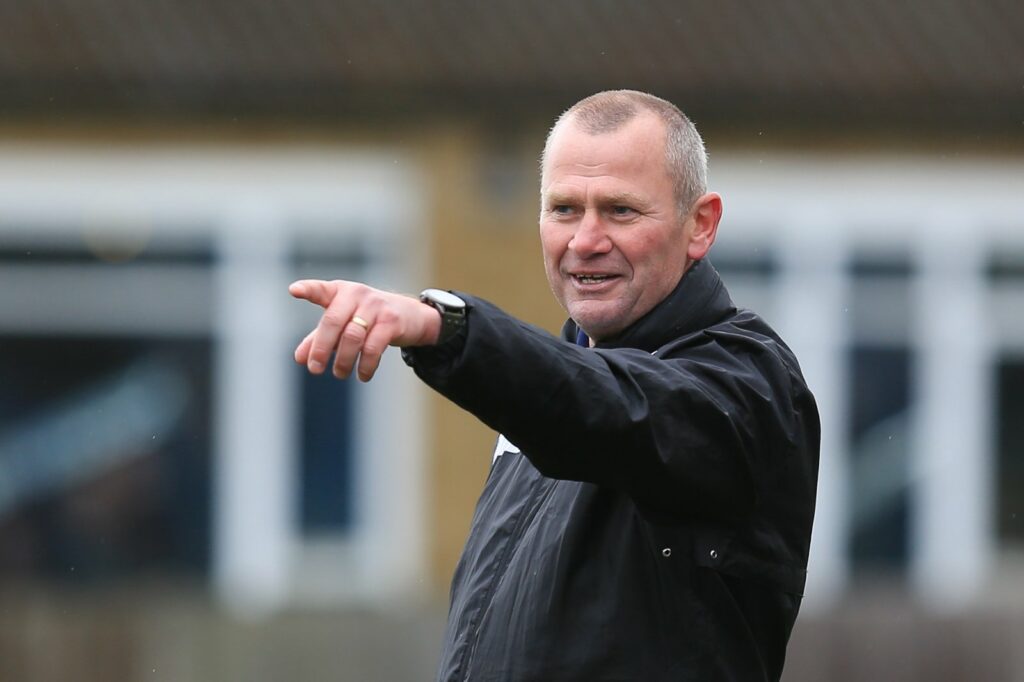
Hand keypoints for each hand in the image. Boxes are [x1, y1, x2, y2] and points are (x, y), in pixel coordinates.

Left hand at [289, 279, 440, 381]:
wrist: (411, 315)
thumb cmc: (369, 318)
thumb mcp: (344, 323)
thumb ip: (320, 338)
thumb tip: (300, 358)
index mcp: (340, 292)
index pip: (321, 290)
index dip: (308, 289)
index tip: (294, 290)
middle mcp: (357, 295)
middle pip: (333, 321)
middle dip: (321, 348)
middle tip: (315, 369)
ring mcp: (376, 306)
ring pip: (352, 337)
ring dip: (344, 360)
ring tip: (340, 374)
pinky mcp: (392, 321)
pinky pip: (374, 347)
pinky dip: (366, 365)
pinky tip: (363, 376)